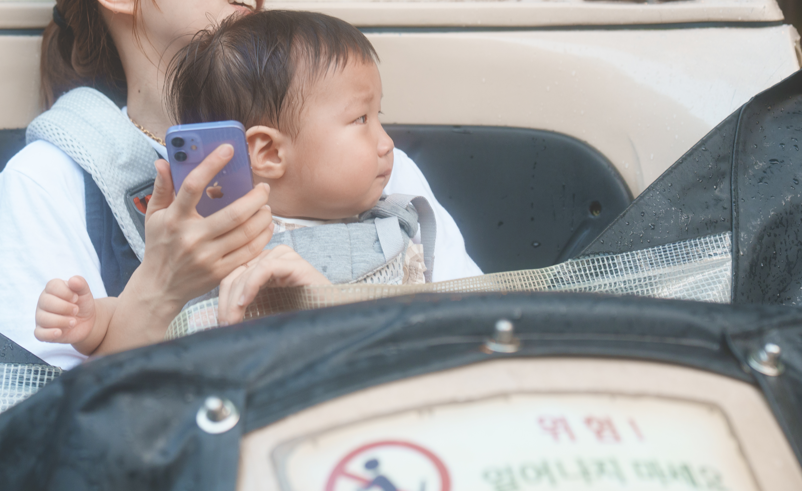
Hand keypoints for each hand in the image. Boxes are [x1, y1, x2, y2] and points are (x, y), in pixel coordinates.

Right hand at [34, 276, 95, 344]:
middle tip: (76, 310)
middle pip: (45, 302)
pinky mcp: (43, 331)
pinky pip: (39, 334)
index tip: (76, 298)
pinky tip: (59, 332)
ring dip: (62, 321)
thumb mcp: (85, 292)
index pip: (52, 286)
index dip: (66, 292)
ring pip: (43, 318)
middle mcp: (43, 302)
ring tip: (74, 322)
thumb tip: (73, 280)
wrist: (87, 321)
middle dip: (65, 307)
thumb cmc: (82, 303)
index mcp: (52, 289)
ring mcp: (41, 317)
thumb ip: (80, 284)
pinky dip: (49, 333)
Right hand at [134, 144, 273, 313]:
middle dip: (255, 198)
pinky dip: (262, 237)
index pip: (193, 186)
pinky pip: (249, 252)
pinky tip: (266, 226)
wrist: (159, 287)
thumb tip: (164, 162)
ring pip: (246, 233)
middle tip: (263, 188)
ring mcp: (207, 257)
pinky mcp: (219, 272)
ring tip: (266, 206)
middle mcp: (191, 238)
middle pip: (233, 214)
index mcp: (174, 219)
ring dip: (263, 217)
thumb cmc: (159, 247)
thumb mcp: (153, 216)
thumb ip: (161, 188)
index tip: (228, 149)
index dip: (212, 164)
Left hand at [217, 245, 330, 324]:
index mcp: (261, 266)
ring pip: (247, 271)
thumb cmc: (300, 317)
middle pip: (236, 273)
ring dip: (236, 299)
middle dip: (226, 301)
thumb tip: (217, 320)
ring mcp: (284, 257)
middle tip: (224, 324)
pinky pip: (264, 269)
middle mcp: (271, 257)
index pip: (231, 275)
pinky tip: (244, 303)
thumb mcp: (265, 312)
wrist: (332, 318)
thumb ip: (244, 309)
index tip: (219, 323)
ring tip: (233, 321)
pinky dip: (251, 286)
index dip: (222, 299)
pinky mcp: (294, 263)